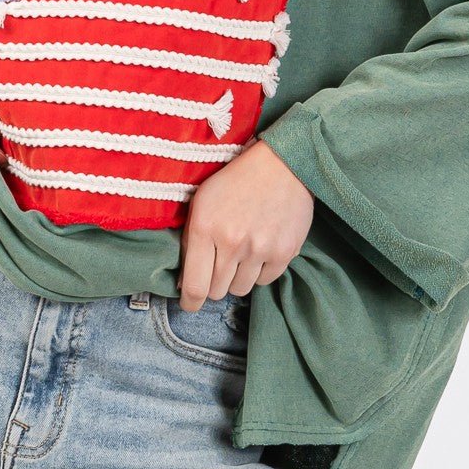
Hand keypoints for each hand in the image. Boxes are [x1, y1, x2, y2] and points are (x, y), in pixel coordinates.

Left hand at [176, 139, 313, 310]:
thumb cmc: (235, 181)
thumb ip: (189, 242)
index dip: (190, 302)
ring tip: (241, 253)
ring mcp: (260, 249)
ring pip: (240, 289)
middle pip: (217, 292)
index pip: (194, 287)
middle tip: (219, 264)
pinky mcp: (284, 252)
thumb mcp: (201, 202)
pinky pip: (265, 281)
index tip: (190, 304)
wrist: (282, 164)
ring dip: (237, 277)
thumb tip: (185, 284)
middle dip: (214, 283)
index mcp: (204, 229)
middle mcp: (232, 243)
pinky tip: (259, 250)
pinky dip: (259, 272)